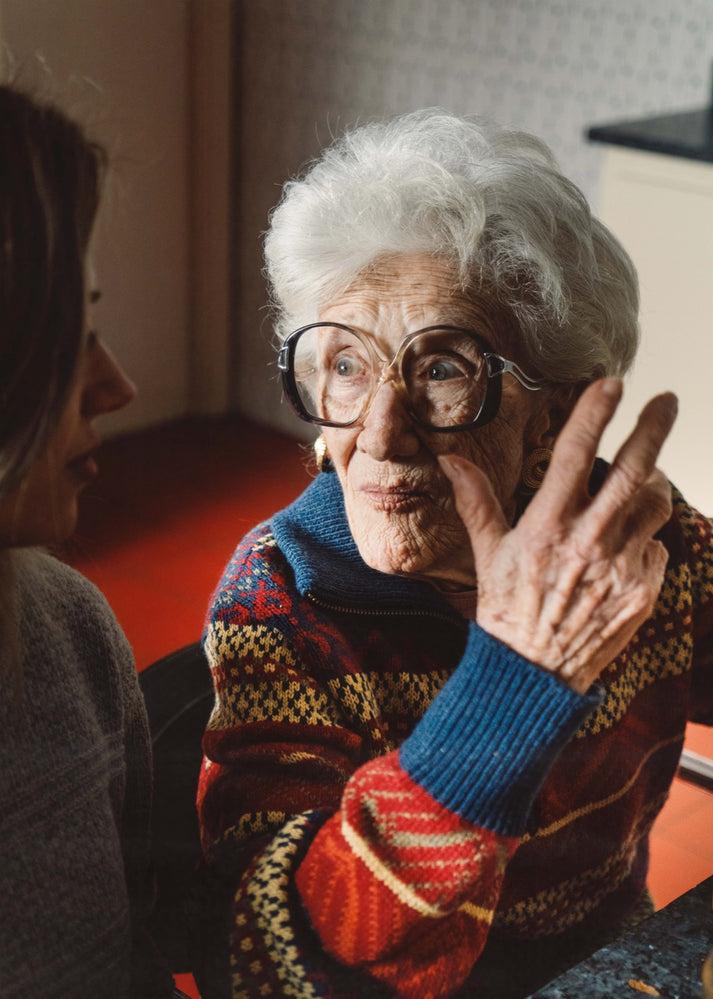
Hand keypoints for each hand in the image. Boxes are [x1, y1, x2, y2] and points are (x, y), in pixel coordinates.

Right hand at [438, 379, 676, 693]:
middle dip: (653, 429)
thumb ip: (475, 501)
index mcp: (548, 527)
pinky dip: (645, 540)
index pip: (575, 455)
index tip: (612, 383)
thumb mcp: (487, 553)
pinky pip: (656, 549)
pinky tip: (622, 549)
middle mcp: (590, 542)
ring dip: (653, 486)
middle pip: (634, 472)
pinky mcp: (642, 592)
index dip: (595, 413)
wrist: (533, 674)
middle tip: (667, 401)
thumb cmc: (506, 611)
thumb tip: (450, 459)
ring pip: (654, 507)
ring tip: (644, 480)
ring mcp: (621, 568)